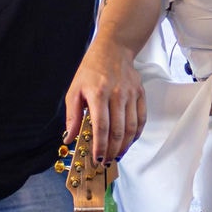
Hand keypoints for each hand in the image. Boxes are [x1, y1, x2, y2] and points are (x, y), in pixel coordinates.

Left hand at [66, 41, 145, 161]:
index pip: (101, 126)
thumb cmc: (91, 69)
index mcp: (98, 94)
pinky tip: (129, 141)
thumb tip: (69, 137)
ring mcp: (131, 94)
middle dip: (112, 151)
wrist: (113, 49)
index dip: (100, 146)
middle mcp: (117, 94)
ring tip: (116, 155)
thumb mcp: (74, 90)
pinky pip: (141, 118)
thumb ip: (72, 116)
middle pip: (118, 131)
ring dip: (124, 146)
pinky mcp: (140, 94)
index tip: (97, 158)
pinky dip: (136, 134)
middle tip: (106, 161)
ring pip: (131, 127)